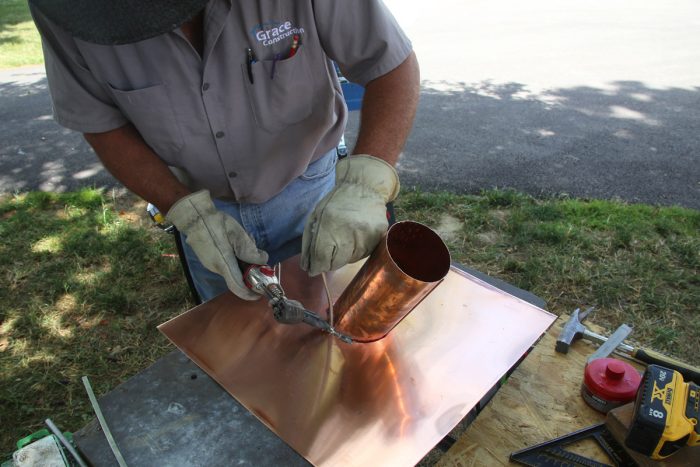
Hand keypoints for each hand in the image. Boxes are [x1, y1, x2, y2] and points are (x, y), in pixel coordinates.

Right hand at [167, 190, 267, 299]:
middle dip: (250, 269)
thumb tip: (262, 261)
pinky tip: (236, 241)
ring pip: (232, 269)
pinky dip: (235, 256)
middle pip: (237, 277)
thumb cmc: (215, 223)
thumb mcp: (236, 233)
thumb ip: (249, 249)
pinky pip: (226, 263)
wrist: (193, 217)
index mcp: (223, 264)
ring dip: (243, 260)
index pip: (237, 287)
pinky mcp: (209, 259)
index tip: (259, 293)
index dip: (249, 293)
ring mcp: (211, 264)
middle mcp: (216, 268)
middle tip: (258, 253)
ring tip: (246, 239)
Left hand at [301, 155, 398, 275]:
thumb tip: (308, 267)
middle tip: (328, 253)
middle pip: (336, 263)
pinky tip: (354, 238)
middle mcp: (349, 231)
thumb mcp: (316, 216)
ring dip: (343, 256)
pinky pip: (363, 255)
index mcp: (329, 223)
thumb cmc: (336, 202)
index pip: (321, 257)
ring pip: (350, 260)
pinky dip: (355, 251)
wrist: (364, 187)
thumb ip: (309, 242)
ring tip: (344, 239)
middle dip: (328, 262)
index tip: (313, 269)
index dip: (316, 266)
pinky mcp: (378, 236)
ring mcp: (366, 235)